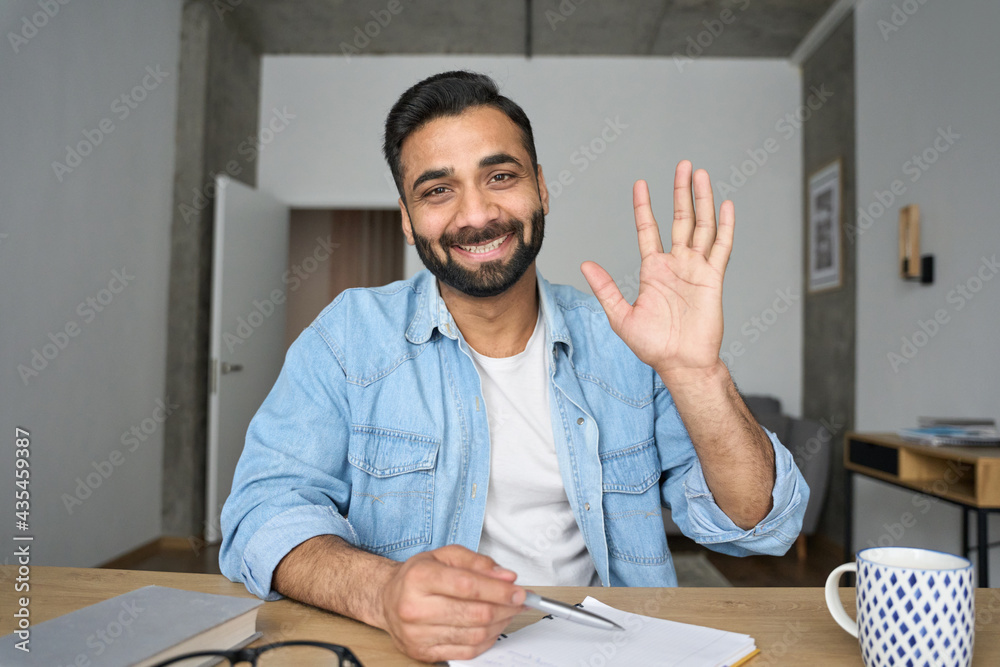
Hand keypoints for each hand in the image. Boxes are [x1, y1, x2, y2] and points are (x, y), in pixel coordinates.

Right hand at [379, 545, 525, 661]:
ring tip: (508, 612)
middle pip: (474, 613)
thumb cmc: (418, 576)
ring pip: (474, 635)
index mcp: (419, 577)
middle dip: (505, 608)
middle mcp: (414, 607)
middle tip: (519, 602)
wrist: (388, 599)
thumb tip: (506, 576)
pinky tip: (492, 627)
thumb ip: (477, 562)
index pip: (468, 586)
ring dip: (499, 624)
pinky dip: (487, 640)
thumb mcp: (445, 556)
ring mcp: (417, 634)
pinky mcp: (422, 652)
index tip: (519, 591)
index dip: (499, 590)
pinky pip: (466, 651)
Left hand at [581, 160, 732, 378]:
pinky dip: (725, 226)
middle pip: (680, 218)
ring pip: (702, 226)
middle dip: (681, 191)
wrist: (681, 363)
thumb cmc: (653, 345)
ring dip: (702, 200)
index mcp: (653, 269)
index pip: (648, 229)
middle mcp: (676, 264)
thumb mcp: (621, 316)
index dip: (644, 206)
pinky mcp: (713, 278)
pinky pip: (721, 247)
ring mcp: (696, 269)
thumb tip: (585, 265)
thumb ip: (606, 288)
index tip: (640, 184)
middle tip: (683, 166)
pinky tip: (727, 205)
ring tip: (701, 175)